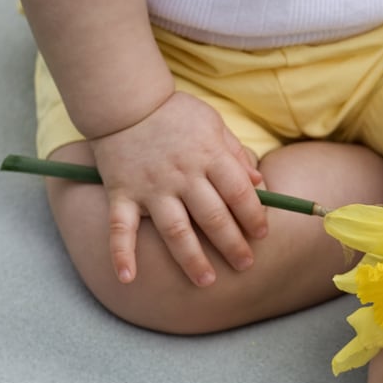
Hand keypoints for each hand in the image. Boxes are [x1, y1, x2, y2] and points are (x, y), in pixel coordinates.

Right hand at [89, 92, 267, 286]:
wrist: (125, 101)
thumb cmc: (175, 114)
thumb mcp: (213, 123)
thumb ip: (235, 153)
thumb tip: (258, 181)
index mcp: (209, 156)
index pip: (239, 192)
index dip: (254, 215)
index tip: (262, 233)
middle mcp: (182, 175)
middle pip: (213, 217)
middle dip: (232, 245)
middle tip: (246, 265)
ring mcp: (151, 187)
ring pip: (175, 231)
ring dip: (192, 259)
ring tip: (207, 282)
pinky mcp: (122, 194)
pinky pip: (120, 228)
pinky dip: (121, 254)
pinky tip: (127, 278)